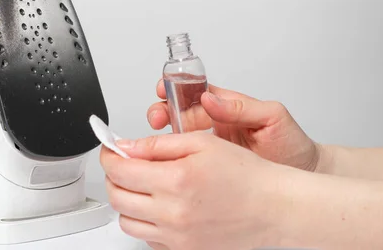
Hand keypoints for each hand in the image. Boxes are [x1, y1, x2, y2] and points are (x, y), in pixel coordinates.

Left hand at [100, 132, 289, 249]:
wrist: (273, 207)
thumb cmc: (246, 175)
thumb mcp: (201, 144)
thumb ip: (158, 145)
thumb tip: (126, 146)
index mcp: (176, 180)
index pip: (120, 169)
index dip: (109, 154)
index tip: (110, 148)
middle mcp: (172, 213)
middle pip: (117, 196)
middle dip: (114, 176)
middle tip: (124, 164)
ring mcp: (176, 237)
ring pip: (127, 221)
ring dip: (127, 200)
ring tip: (144, 185)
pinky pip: (147, 238)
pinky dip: (145, 221)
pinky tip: (161, 206)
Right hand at [147, 80, 320, 171]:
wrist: (304, 175)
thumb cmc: (292, 144)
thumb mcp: (273, 117)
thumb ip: (242, 107)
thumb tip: (210, 98)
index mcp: (227, 106)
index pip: (194, 91)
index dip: (175, 88)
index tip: (163, 90)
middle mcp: (215, 123)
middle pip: (178, 112)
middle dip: (161, 110)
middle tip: (157, 119)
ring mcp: (211, 146)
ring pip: (177, 136)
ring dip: (163, 136)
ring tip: (158, 140)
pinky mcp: (210, 167)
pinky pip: (186, 160)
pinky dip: (171, 158)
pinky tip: (165, 161)